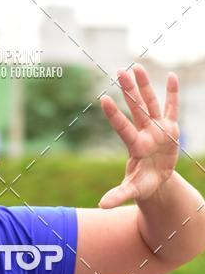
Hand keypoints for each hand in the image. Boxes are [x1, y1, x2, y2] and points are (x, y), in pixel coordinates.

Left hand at [98, 65, 179, 208]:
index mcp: (135, 146)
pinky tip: (171, 76)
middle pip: (136, 108)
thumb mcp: (131, 191)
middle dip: (129, 90)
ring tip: (137, 67)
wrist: (155, 182)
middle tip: (119, 70)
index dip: (114, 114)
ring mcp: (157, 129)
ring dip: (145, 86)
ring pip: (151, 103)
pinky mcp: (170, 129)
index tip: (103, 98)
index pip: (123, 127)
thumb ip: (118, 195)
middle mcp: (144, 133)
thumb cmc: (142, 185)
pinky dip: (172, 93)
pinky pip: (172, 108)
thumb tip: (101, 206)